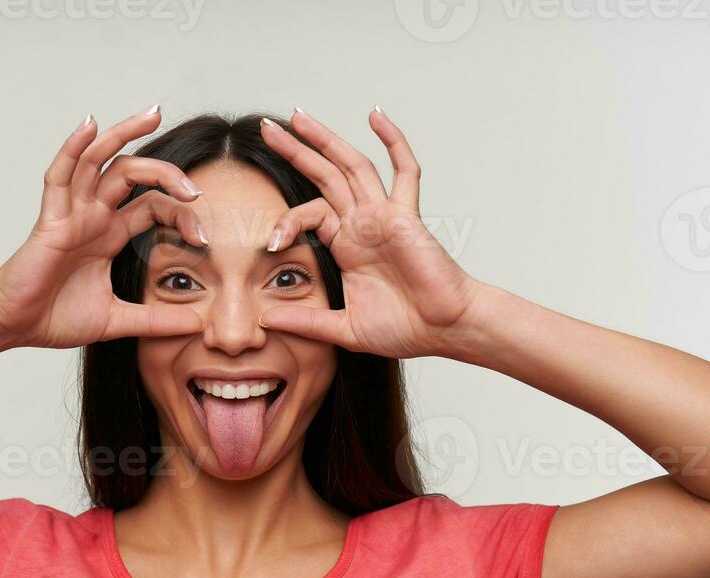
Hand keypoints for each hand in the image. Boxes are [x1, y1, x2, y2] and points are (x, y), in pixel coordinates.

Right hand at [0, 106, 209, 348]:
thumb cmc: (55, 318)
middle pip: (132, 174)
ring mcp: (71, 213)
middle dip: (166, 173)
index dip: (181, 215)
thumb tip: (199, 324)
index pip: (153, 205)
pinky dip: (73, 148)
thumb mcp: (118, 321)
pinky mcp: (50, 219)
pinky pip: (60, 175)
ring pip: (99, 159)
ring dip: (124, 134)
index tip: (203, 239)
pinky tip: (89, 125)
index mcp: (109, 234)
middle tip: (195, 189)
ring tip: (152, 114)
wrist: (16, 328)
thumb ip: (156, 321)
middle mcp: (92, 215)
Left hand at [257, 108, 479, 359]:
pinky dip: (393, 141)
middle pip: (324, 176)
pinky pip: (404, 171)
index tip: (270, 244)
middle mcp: (362, 224)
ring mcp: (384, 216)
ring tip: (297, 117)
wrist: (444, 330)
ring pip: (351, 166)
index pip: (309, 214)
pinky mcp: (405, 216)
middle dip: (296, 151)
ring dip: (325, 140)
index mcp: (347, 245)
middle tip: (268, 128)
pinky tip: (375, 115)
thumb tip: (265, 321)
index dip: (286, 222)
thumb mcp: (344, 329)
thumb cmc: (406, 329)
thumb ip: (307, 322)